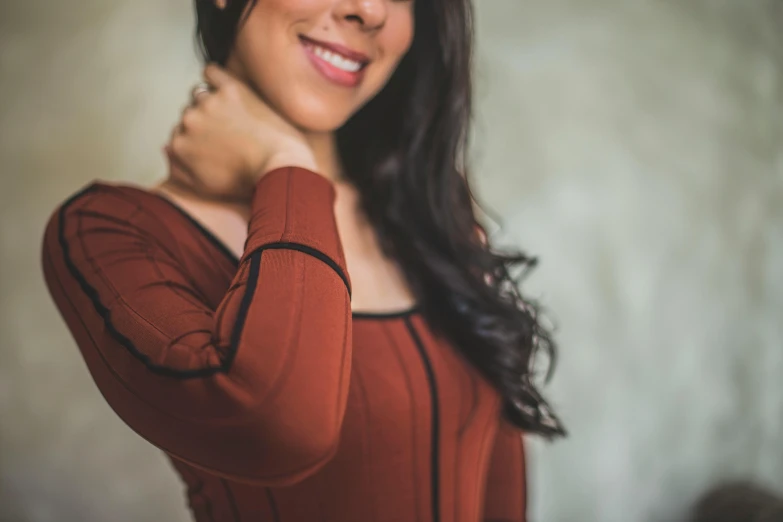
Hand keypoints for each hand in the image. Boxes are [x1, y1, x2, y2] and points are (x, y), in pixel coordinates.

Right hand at [165, 64, 318, 201]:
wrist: (280, 167)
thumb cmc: (247, 181)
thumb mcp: (205, 186)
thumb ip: (178, 168)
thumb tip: (166, 147)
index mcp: (180, 144)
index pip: (179, 133)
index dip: (198, 140)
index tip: (215, 145)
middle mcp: (189, 120)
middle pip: (189, 114)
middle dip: (205, 123)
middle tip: (228, 134)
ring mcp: (209, 102)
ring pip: (200, 95)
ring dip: (211, 103)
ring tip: (233, 117)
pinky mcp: (231, 89)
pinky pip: (212, 72)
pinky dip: (214, 76)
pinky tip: (224, 88)